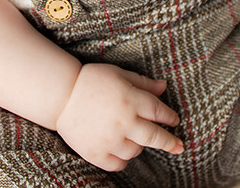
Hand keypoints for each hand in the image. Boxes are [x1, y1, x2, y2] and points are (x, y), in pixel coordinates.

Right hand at [54, 62, 183, 170]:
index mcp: (130, 99)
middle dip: (170, 142)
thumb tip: (164, 86)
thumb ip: (142, 83)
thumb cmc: (91, 81)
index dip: (170, 117)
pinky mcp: (96, 153)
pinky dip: (122, 160)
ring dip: (138, 146)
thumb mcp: (118, 74)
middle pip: (155, 137)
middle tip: (179, 146)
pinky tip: (119, 150)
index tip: (174, 121)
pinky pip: (118, 164)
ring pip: (136, 152)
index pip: (159, 112)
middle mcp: (124, 121)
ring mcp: (110, 140)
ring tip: (131, 138)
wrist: (60, 95)